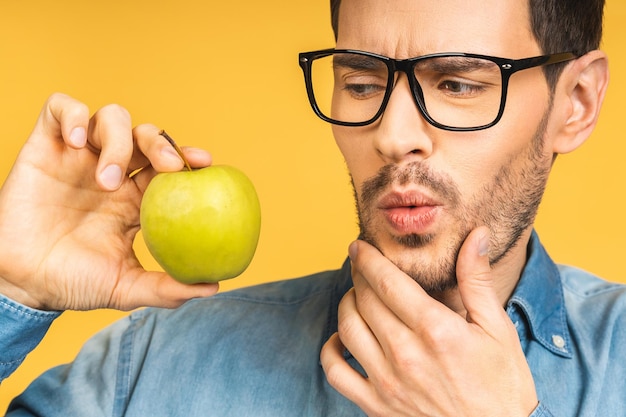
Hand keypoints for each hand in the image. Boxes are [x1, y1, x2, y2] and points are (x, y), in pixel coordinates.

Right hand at [0, 93, 217, 310]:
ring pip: (111, 118)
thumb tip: (212, 289)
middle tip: (169, 166)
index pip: (167, 165)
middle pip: (146, 135)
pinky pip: (60, 108)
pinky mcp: (45, 147)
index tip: (204, 164)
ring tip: (106, 180)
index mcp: (135, 197)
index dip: (187, 156)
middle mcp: (112, 171)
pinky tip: (75, 141)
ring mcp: (79, 157)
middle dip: (161, 143)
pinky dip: (72, 115)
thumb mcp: (125, 287)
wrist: (23, 284)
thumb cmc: (74, 282)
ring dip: (117, 140)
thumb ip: (166, 288)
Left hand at [321, 227, 537, 416]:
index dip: (368, 259)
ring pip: (348, 328)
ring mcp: (388, 382)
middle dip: (358, 276)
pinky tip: (343, 338)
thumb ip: (477, 281)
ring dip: (346, 305)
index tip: (359, 246)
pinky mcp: (377, 406)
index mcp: (435, 330)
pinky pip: (336, 373)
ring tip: (356, 296)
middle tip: (360, 265)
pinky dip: (331, 350)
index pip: (388, 282)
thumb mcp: (497, 330)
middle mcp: (406, 354)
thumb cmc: (502, 386)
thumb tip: (475, 236)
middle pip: (365, 300)